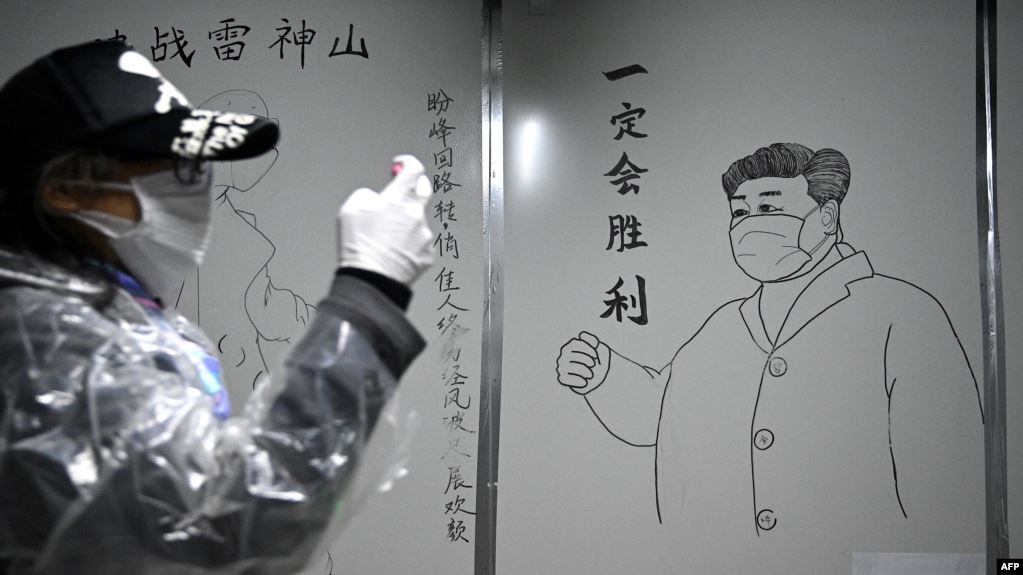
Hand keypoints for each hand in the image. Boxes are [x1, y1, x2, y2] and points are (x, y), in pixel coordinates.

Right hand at [338, 154, 433, 284]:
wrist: (371, 278)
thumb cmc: (359, 245)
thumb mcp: (350, 208)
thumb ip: (367, 194)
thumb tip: (377, 198)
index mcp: (398, 199)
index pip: (413, 170)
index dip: (408, 163)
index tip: (401, 164)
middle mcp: (416, 214)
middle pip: (424, 191)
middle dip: (415, 187)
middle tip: (402, 194)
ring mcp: (424, 235)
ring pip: (417, 222)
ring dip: (405, 225)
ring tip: (385, 241)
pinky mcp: (428, 254)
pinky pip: (419, 243)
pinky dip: (409, 245)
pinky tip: (394, 254)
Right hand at [556, 331, 610, 394]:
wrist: (600, 378)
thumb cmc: (598, 361)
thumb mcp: (599, 348)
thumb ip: (592, 340)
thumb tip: (582, 335)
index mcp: (571, 347)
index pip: (575, 344)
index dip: (587, 349)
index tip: (596, 355)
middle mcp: (563, 356)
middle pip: (572, 355)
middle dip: (585, 360)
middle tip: (593, 364)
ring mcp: (561, 367)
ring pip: (570, 367)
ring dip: (583, 370)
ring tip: (590, 374)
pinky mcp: (562, 378)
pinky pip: (566, 378)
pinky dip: (577, 380)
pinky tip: (585, 382)